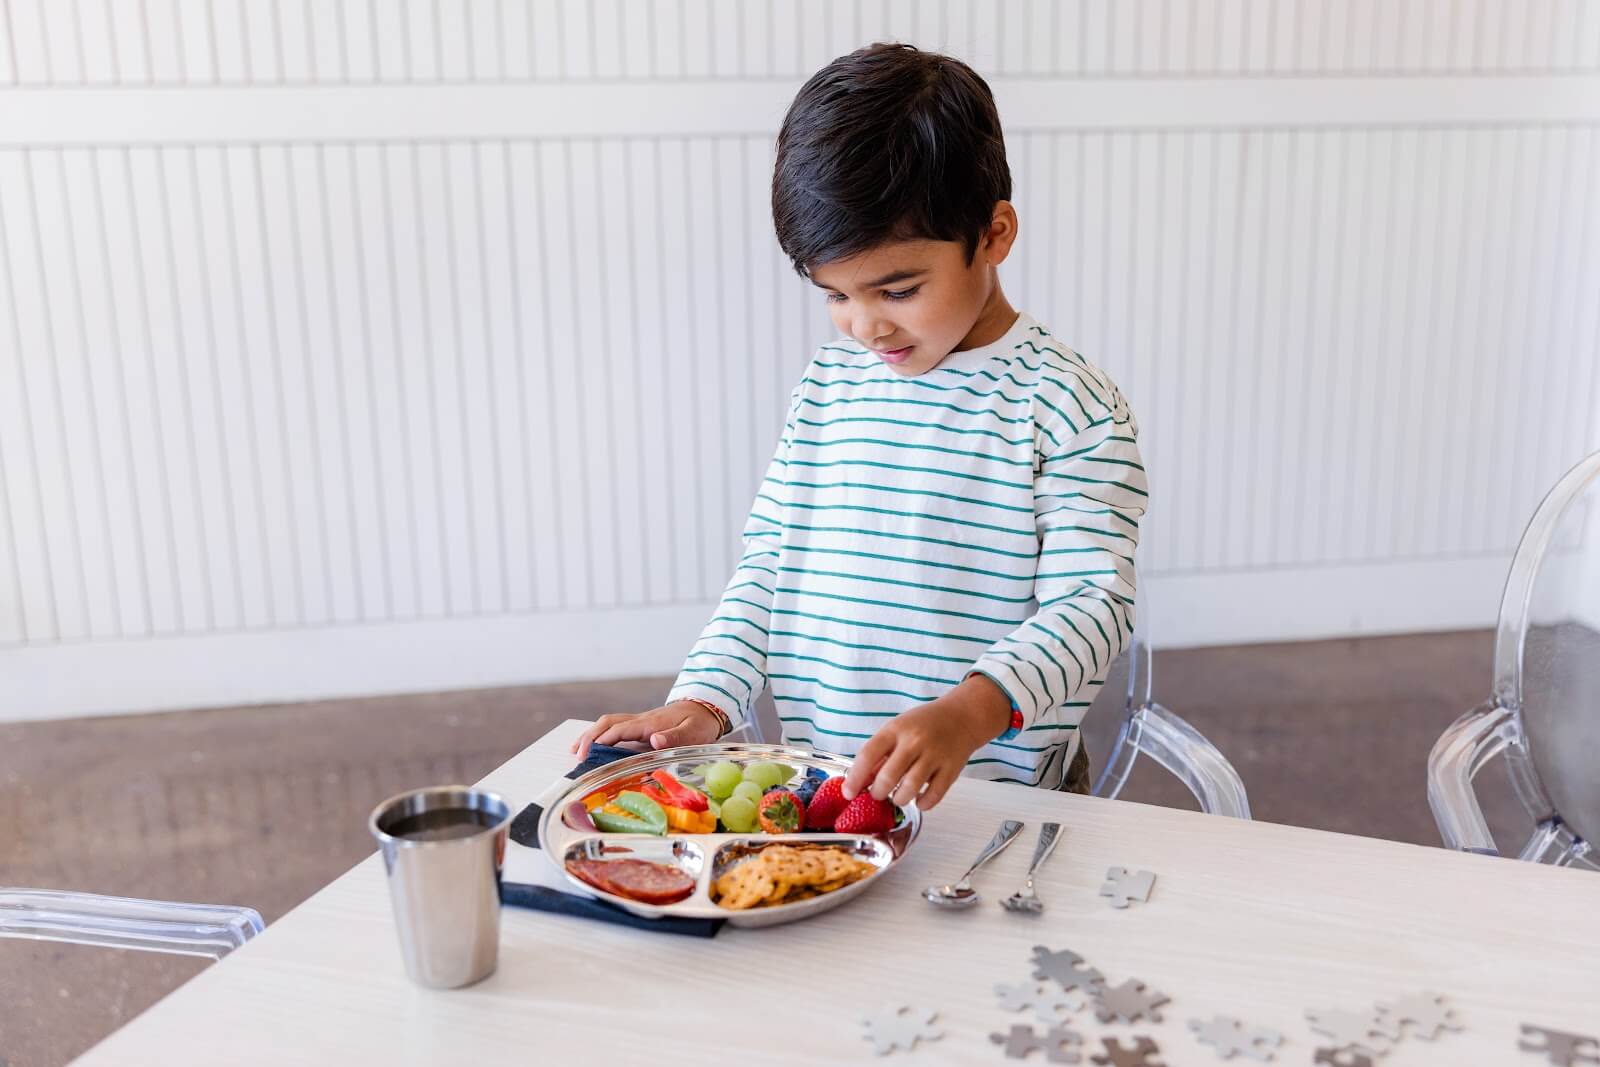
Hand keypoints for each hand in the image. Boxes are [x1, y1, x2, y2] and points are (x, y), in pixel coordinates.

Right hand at [570, 700, 722, 760]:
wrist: (706, 709)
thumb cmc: (699, 724)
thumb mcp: (693, 733)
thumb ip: (675, 737)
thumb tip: (654, 740)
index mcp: (651, 724)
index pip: (620, 729)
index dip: (602, 740)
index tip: (588, 753)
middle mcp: (641, 721)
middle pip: (608, 723)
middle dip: (590, 737)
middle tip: (578, 755)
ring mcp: (640, 722)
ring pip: (609, 723)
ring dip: (592, 734)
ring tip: (577, 750)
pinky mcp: (641, 726)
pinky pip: (616, 727)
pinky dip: (601, 735)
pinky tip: (595, 745)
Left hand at [841, 675, 1012, 810]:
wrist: (962, 717)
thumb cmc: (924, 724)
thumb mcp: (897, 730)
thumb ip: (878, 754)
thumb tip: (858, 781)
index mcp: (896, 729)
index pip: (868, 754)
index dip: (855, 777)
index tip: (849, 792)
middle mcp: (914, 741)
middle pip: (888, 776)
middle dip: (877, 792)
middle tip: (877, 794)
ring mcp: (934, 755)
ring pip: (910, 789)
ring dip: (898, 799)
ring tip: (897, 797)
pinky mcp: (951, 769)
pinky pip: (933, 796)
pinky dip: (922, 804)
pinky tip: (918, 800)